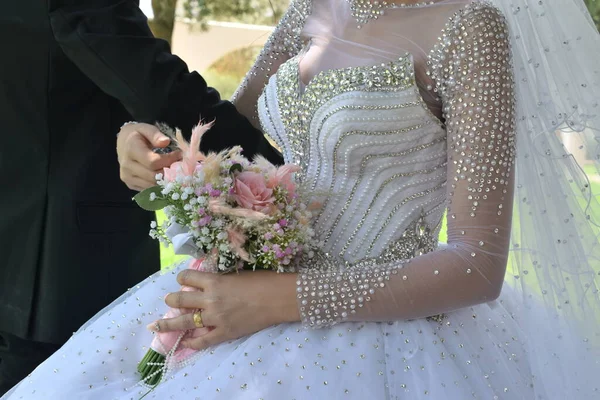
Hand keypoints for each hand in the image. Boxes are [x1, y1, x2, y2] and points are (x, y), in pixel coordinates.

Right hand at [116, 122, 181, 190]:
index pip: (153, 162)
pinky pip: (149, 189)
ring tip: (174, 170)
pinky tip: (166, 176)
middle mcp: (127, 166)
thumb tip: (165, 141)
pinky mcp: (130, 184)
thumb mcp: (146, 128)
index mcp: (131, 150)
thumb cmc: (138, 135)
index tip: (179, 154)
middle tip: (180, 164)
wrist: (123, 144)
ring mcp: (128, 177)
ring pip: (153, 185)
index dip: (169, 160)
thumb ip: (155, 134)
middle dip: (170, 171)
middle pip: (154, 176)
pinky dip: (160, 184)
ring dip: (167, 179)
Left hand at [148, 270, 299, 349]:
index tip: (182, 280)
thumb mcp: (237, 274)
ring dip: (168, 323)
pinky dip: (191, 341)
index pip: (187, 278)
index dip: (182, 278)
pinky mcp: (224, 332)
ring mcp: (216, 318)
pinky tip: (184, 341)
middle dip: (171, 299)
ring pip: (184, 321)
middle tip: (169, 300)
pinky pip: (203, 340)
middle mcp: (210, 299)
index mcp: (214, 281)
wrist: (278, 298)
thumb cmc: (262, 280)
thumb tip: (210, 283)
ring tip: (157, 325)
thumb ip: (221, 280)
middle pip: (180, 299)